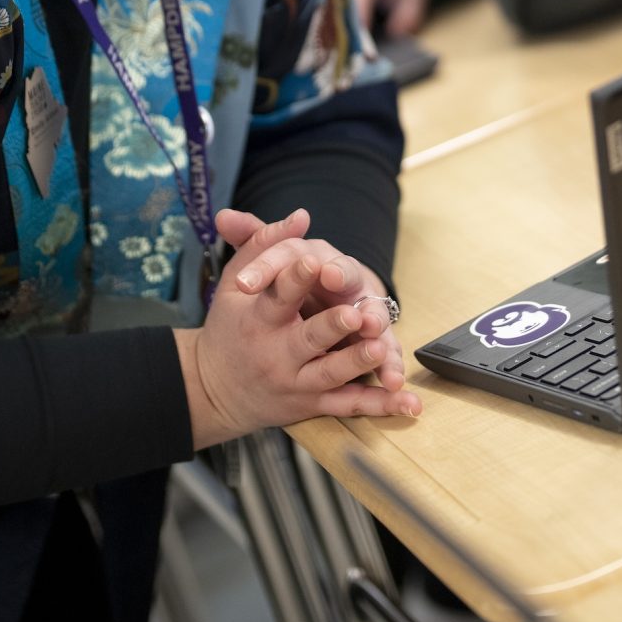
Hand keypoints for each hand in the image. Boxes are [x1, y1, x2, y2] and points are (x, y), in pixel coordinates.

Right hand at [177, 214, 420, 448]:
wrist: (215, 388)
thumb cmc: (231, 326)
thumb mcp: (235, 281)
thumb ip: (264, 244)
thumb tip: (300, 216)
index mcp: (258, 319)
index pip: (278, 296)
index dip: (296, 278)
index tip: (313, 261)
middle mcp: (275, 353)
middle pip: (308, 339)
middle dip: (332, 326)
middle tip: (355, 313)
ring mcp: (296, 381)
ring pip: (331, 374)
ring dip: (357, 362)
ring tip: (378, 348)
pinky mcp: (313, 403)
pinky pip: (349, 406)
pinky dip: (380, 405)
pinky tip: (407, 401)